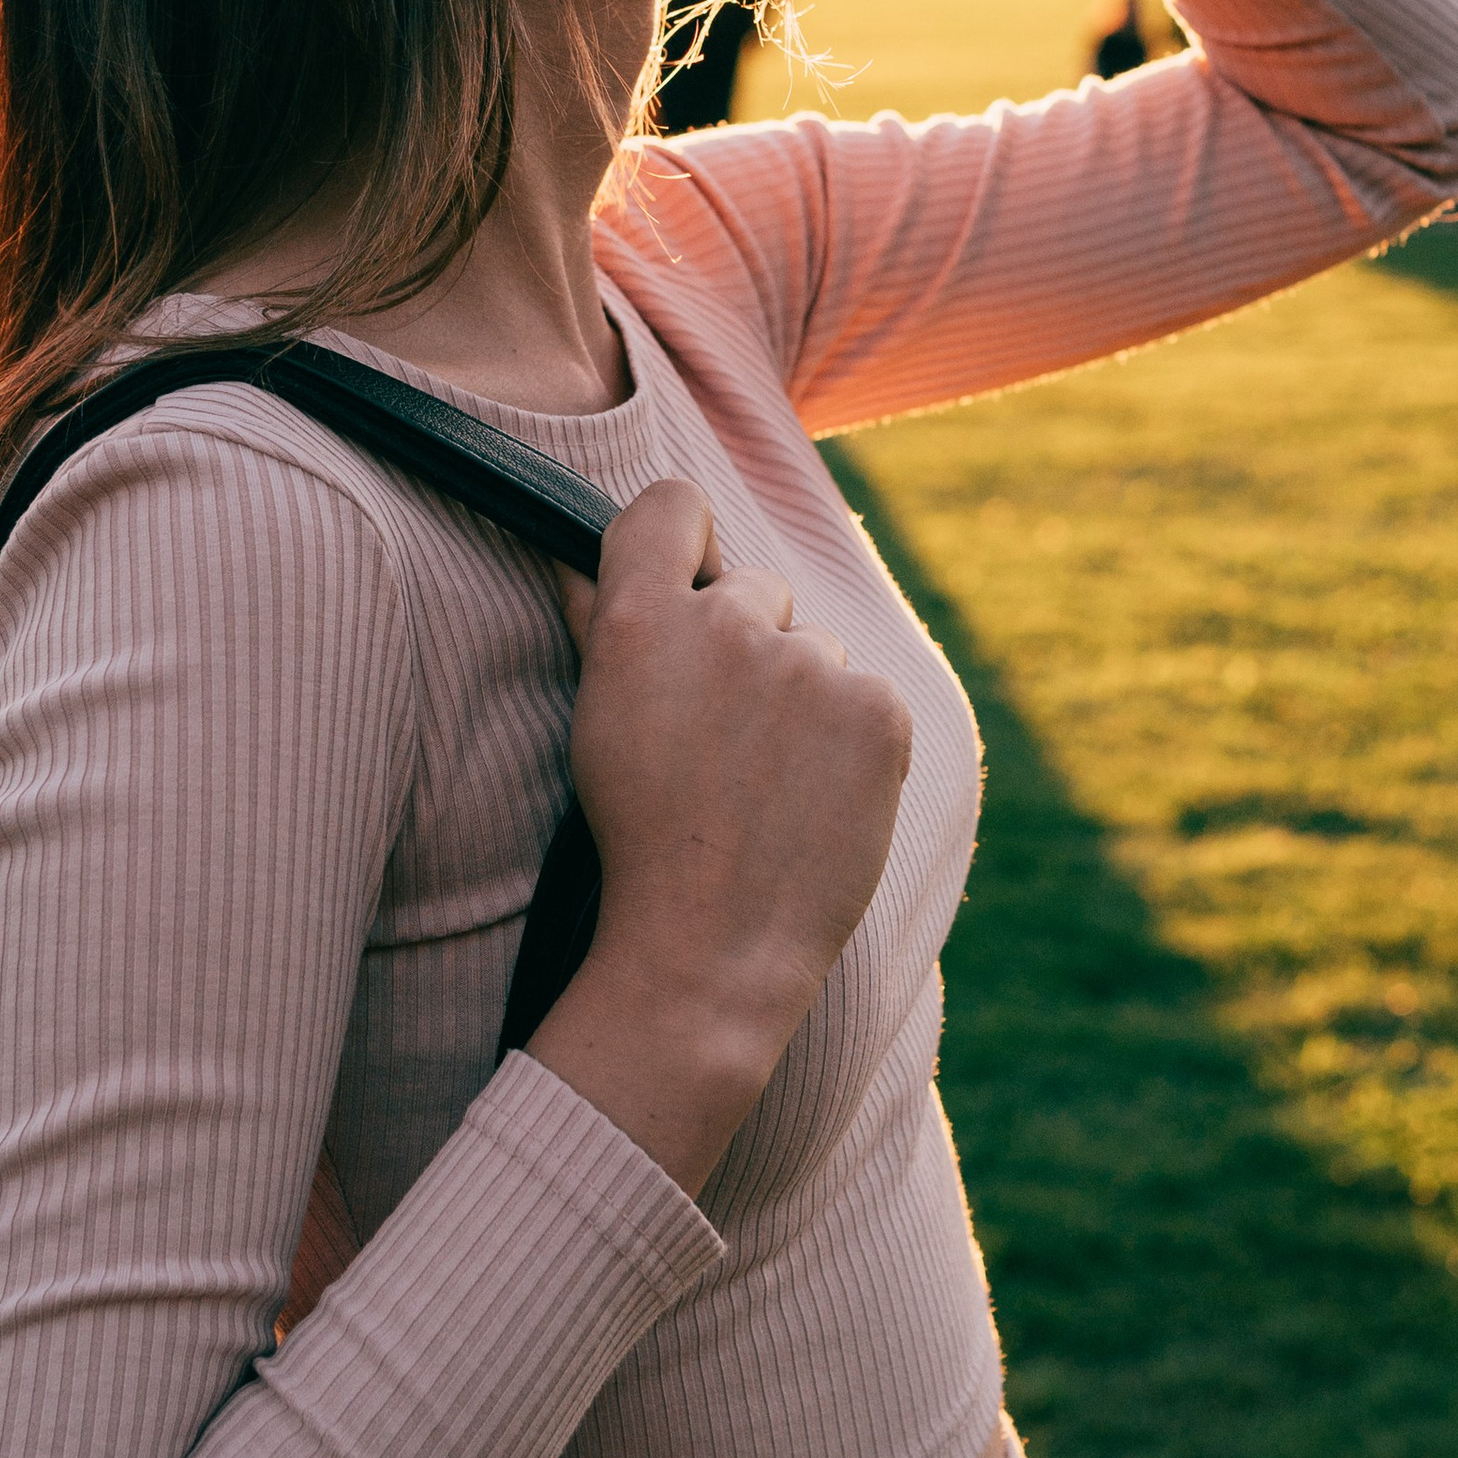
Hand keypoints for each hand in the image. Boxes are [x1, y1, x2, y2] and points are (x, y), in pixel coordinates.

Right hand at [524, 478, 912, 1197]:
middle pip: (755, 590)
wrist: (709, 950)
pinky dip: (849, 742)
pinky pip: (865, 697)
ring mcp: (809, 665)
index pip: (670, 507)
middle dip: (746, 647)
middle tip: (724, 742)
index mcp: (641, 620)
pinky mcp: (876, 712)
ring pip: (815, 650)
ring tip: (766, 786)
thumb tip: (580, 560)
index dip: (682, 536)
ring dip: (800, 699)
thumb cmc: (639, 842)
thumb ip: (598, 624)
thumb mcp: (599, 723)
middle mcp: (728, 625)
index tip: (689, 577)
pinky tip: (814, 801)